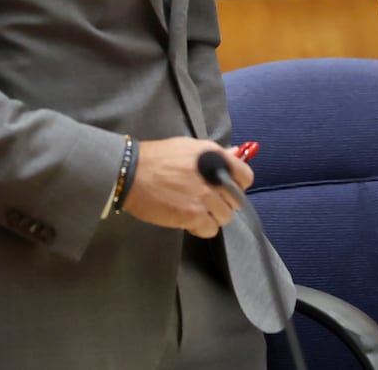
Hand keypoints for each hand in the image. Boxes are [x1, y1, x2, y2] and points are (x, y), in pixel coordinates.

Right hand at [121, 136, 255, 237]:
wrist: (132, 173)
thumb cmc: (158, 157)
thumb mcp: (190, 147)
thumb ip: (216, 154)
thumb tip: (237, 153)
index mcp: (216, 157)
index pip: (246, 176)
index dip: (238, 185)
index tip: (226, 189)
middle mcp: (215, 178)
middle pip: (235, 200)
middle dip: (223, 203)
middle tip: (206, 202)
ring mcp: (205, 198)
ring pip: (224, 217)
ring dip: (212, 217)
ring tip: (196, 212)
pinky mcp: (193, 215)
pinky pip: (209, 230)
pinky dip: (200, 228)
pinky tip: (188, 221)